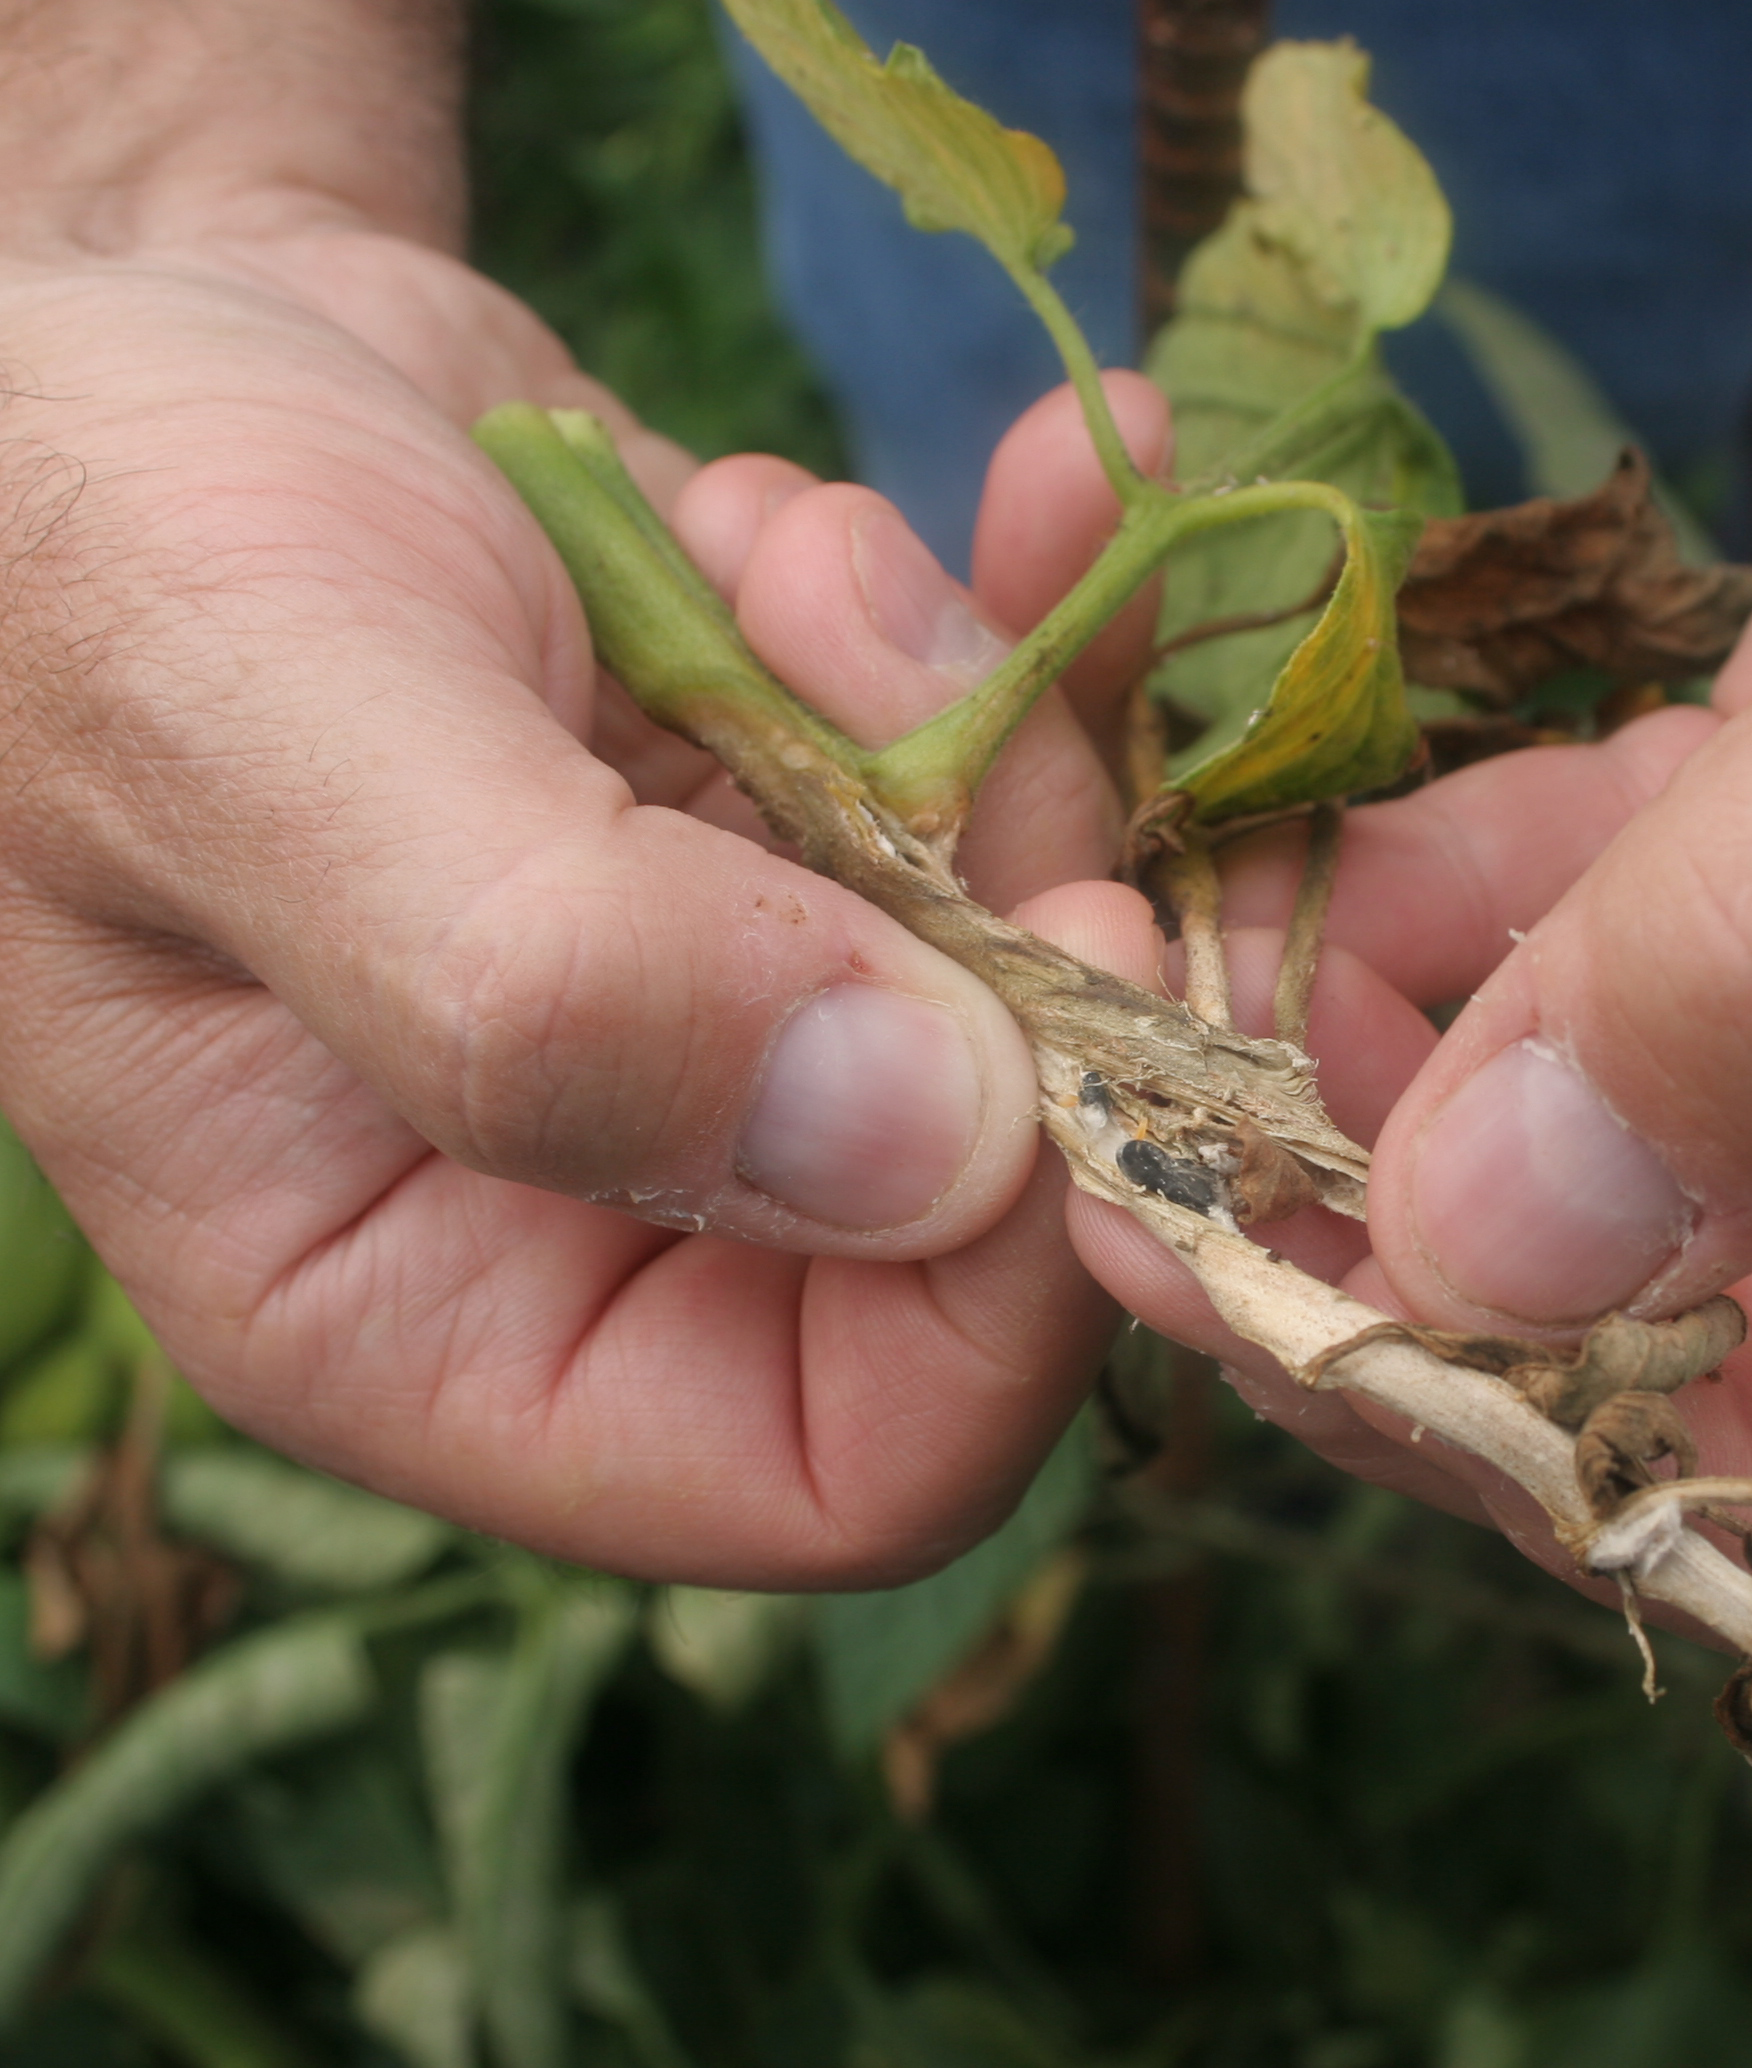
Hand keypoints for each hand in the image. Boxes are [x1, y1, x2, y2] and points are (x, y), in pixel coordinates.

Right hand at [0, 193, 1171, 1583]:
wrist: (125, 335)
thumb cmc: (89, 548)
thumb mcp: (257, 733)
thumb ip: (561, 987)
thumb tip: (946, 1147)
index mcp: (436, 1318)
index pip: (843, 1461)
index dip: (1020, 1282)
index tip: (1067, 963)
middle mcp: (624, 1206)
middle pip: (1006, 1206)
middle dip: (1040, 935)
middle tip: (949, 693)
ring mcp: (746, 1019)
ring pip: (1046, 978)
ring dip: (1006, 742)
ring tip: (799, 555)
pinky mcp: (812, 846)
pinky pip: (1033, 800)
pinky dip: (1048, 635)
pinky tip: (1039, 482)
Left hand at [1052, 0, 1751, 1687]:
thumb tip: (1497, 1264)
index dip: (1638, 1492)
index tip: (1342, 1342)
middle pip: (1716, 1348)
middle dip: (1413, 1264)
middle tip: (1142, 1150)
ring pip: (1595, 1135)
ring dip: (1352, 1073)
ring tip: (1149, 941)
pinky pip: (1561, 934)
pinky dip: (1402, 904)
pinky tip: (1281, 825)